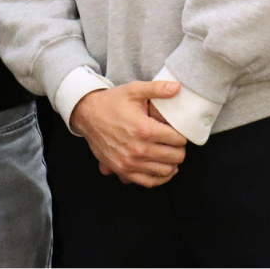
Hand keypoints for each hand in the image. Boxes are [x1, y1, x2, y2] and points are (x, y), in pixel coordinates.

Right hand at [70, 80, 187, 187]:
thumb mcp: (134, 90)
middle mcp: (139, 149)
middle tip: (176, 143)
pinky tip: (164, 170)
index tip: (179, 132)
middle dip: (180, 149)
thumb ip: (157, 88)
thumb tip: (177, 87)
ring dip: (173, 164)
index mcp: (144, 129)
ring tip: (171, 154)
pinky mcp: (122, 171)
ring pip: (165, 171)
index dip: (182, 135)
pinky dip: (160, 178)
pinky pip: (149, 182)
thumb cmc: (112, 102)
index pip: (178, 140)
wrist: (87, 115)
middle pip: (175, 157)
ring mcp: (130, 163)